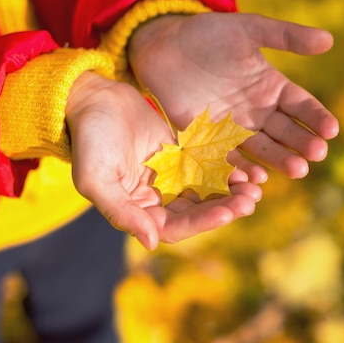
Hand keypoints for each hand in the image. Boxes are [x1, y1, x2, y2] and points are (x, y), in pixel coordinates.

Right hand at [65, 72, 262, 249]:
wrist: (93, 99)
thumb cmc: (89, 140)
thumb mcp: (95, 178)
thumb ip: (120, 212)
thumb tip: (150, 243)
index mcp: (136, 211)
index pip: (174, 227)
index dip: (202, 222)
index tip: (228, 212)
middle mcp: (155, 199)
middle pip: (196, 213)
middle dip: (224, 208)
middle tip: (251, 201)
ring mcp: (170, 177)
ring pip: (205, 192)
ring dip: (230, 193)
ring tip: (255, 188)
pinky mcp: (180, 156)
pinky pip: (207, 168)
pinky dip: (225, 171)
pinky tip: (245, 169)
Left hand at [128, 12, 339, 178]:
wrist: (165, 46)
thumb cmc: (209, 33)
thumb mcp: (249, 29)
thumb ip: (286, 36)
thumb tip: (329, 40)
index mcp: (271, 87)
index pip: (301, 106)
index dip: (316, 118)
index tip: (332, 130)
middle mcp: (256, 112)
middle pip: (285, 132)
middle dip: (302, 143)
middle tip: (316, 154)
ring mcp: (232, 128)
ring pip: (262, 148)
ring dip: (280, 160)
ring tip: (297, 170)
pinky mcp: (207, 140)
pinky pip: (228, 157)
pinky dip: (241, 168)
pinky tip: (255, 177)